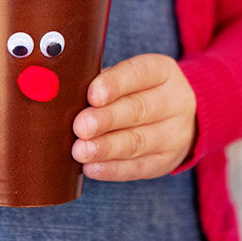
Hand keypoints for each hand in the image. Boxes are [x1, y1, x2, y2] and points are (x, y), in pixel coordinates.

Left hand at [71, 53, 195, 180]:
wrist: (175, 116)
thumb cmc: (136, 90)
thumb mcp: (127, 76)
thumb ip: (101, 83)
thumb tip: (66, 93)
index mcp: (162, 71)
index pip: (139, 73)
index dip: (114, 84)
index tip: (92, 95)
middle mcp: (175, 100)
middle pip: (138, 110)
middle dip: (105, 120)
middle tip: (80, 126)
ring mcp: (175, 133)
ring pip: (138, 141)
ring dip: (106, 148)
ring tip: (80, 150)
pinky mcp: (167, 161)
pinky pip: (138, 167)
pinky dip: (112, 169)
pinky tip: (92, 167)